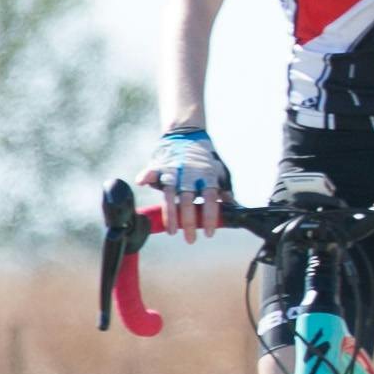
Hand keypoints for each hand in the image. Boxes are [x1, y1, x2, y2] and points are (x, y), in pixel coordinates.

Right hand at [150, 124, 232, 238]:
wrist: (187, 133)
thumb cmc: (205, 158)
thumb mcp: (220, 171)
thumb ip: (224, 189)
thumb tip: (232, 205)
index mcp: (207, 175)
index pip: (210, 197)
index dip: (210, 215)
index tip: (210, 233)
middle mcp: (190, 173)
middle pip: (188, 200)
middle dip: (189, 222)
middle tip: (191, 239)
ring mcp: (173, 169)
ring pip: (169, 193)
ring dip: (170, 214)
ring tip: (172, 231)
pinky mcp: (159, 164)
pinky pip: (151, 171)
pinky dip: (146, 175)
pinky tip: (140, 182)